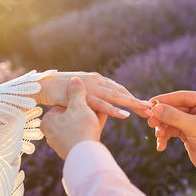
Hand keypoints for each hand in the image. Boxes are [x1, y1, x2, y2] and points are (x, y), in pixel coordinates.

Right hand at [35, 72, 151, 118]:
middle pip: (121, 93)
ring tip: (144, 110)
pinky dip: (113, 110)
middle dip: (137, 101)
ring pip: (115, 97)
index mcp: (97, 80)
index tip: (145, 105)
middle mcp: (97, 81)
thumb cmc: (61, 90)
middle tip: (152, 109)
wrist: (43, 85)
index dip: (132, 98)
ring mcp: (90, 88)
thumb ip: (91, 96)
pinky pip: (101, 104)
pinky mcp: (82, 96)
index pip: (119, 90)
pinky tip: (124, 115)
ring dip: (131, 104)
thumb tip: (100, 105)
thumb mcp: (80, 92)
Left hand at [41, 78, 107, 159]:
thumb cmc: (80, 129)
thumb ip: (76, 92)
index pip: (64, 105)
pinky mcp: (71, 151)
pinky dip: (91, 129)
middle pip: (73, 116)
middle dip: (87, 110)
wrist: (85, 157)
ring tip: (103, 112)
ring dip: (91, 119)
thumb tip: (75, 79)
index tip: (88, 97)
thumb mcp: (78, 106)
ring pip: (79, 126)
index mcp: (49, 120)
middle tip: (99, 104)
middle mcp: (52, 133)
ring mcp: (61, 143)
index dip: (79, 100)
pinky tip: (99, 124)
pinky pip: (82, 136)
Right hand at [147, 91, 195, 195]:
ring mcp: (192, 120)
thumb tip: (155, 108)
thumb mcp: (193, 127)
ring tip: (158, 137)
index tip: (150, 104)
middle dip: (162, 117)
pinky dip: (165, 137)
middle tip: (151, 123)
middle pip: (173, 108)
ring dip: (162, 128)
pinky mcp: (187, 131)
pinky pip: (171, 130)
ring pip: (170, 120)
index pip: (181, 97)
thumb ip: (173, 116)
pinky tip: (161, 146)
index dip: (164, 100)